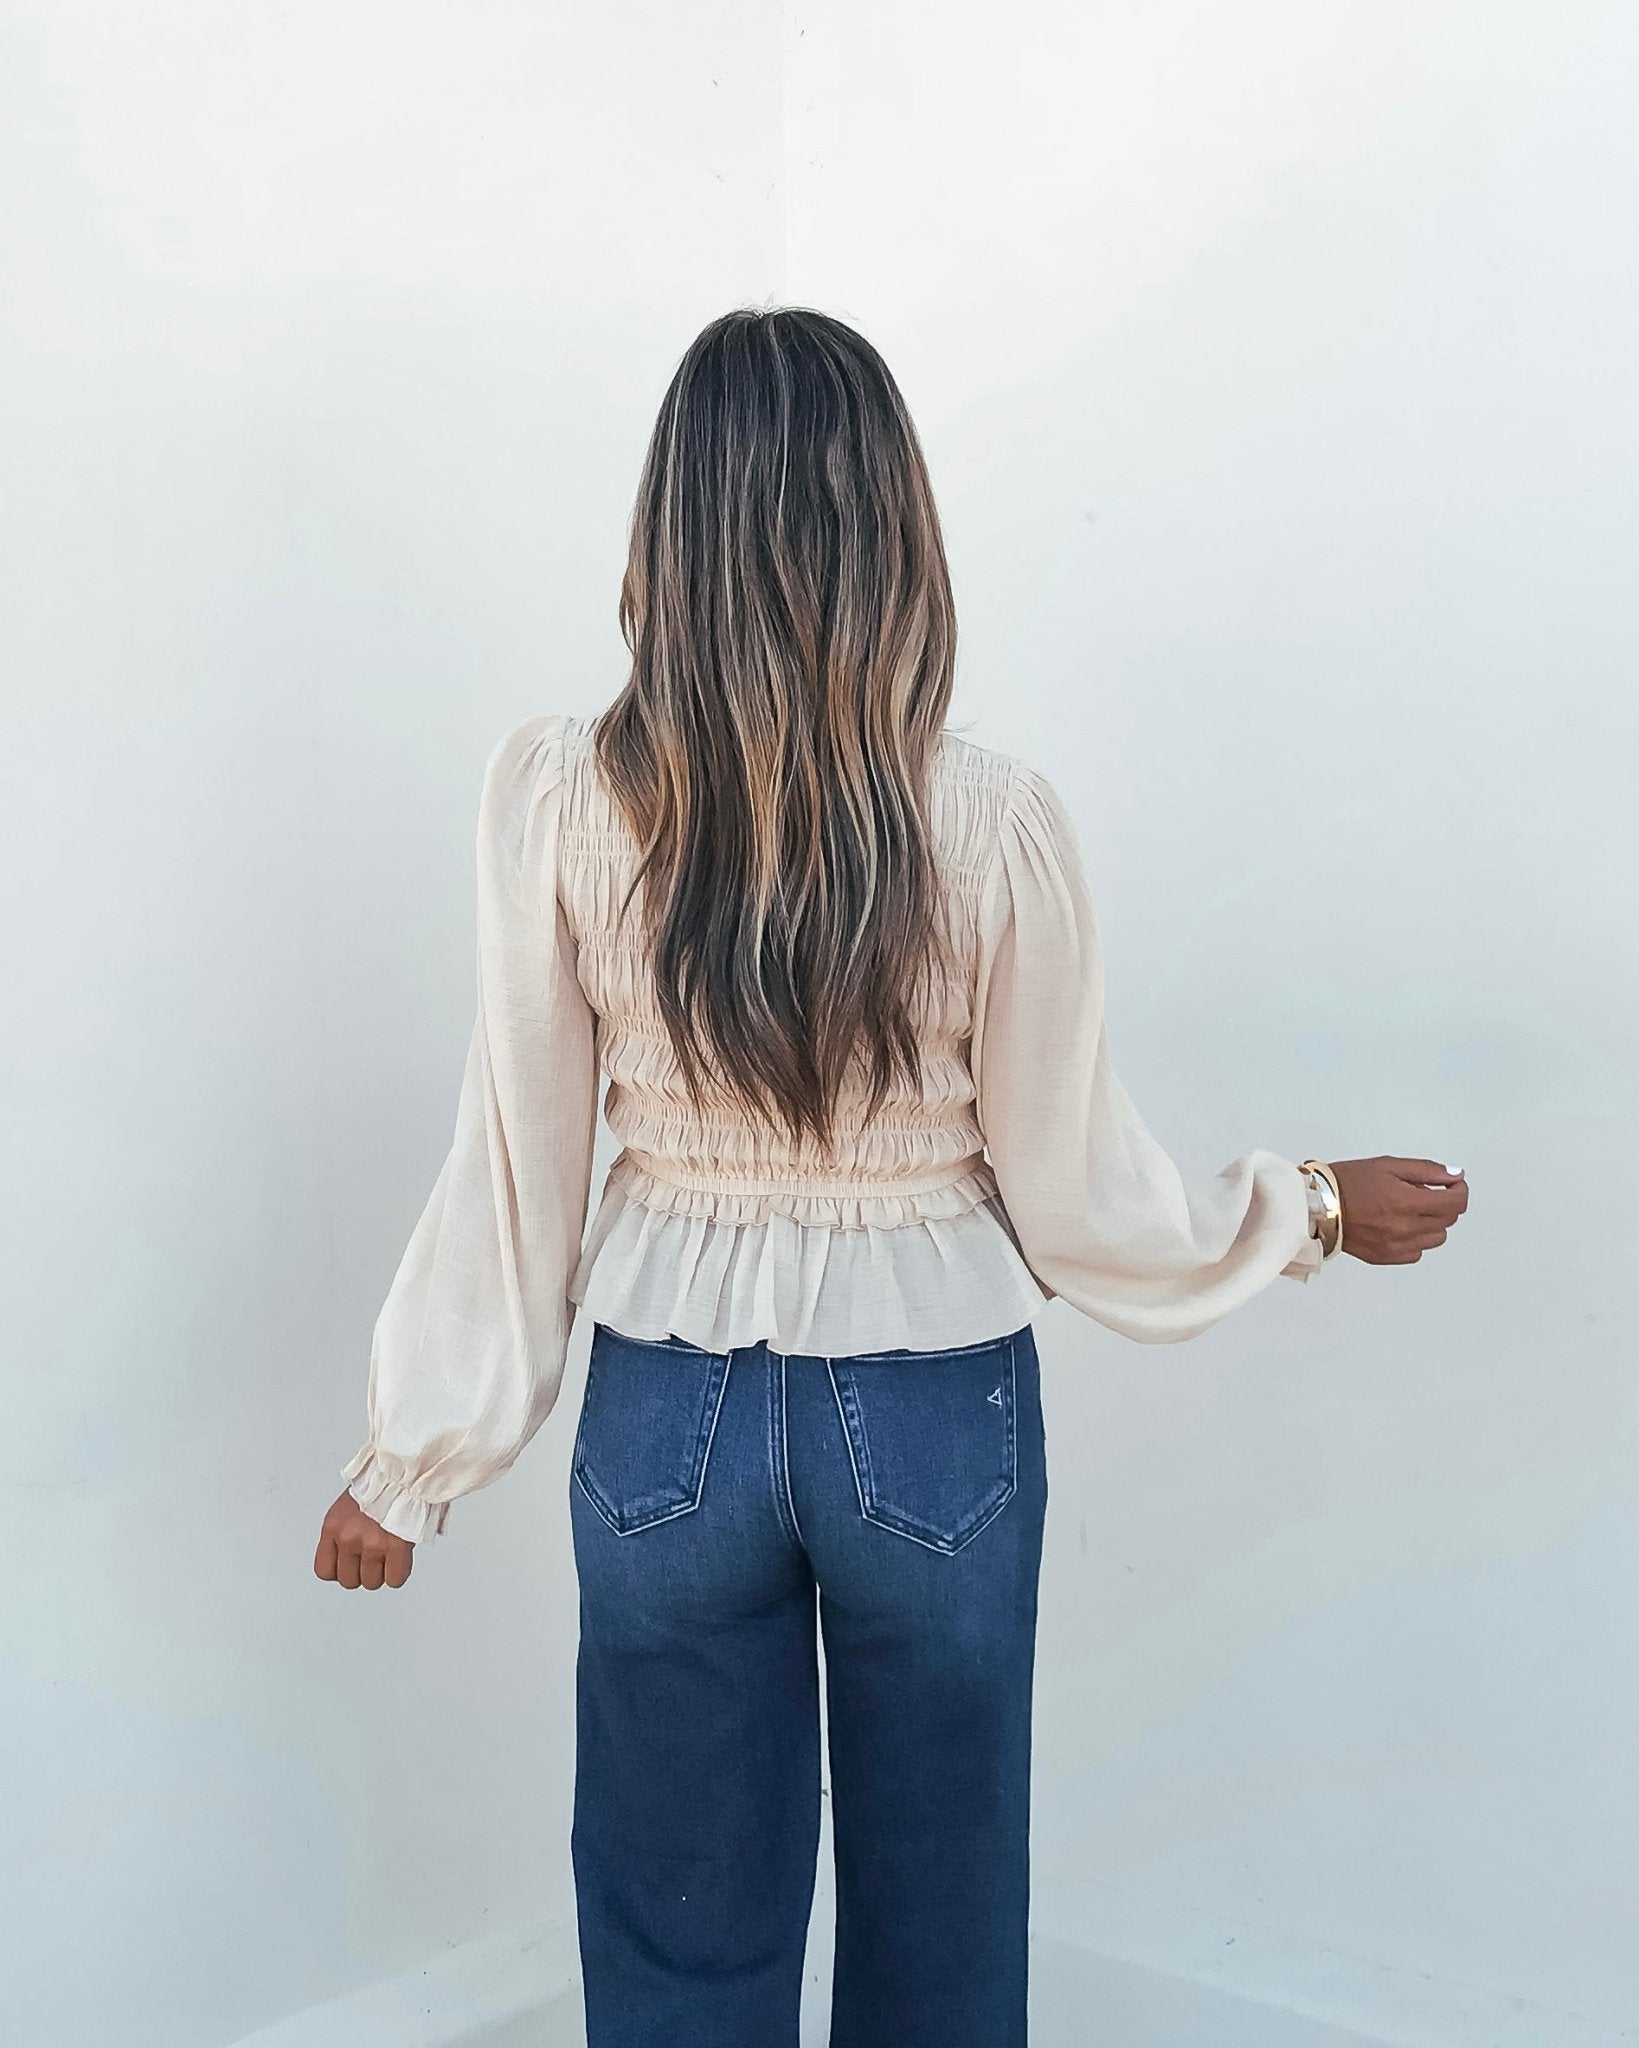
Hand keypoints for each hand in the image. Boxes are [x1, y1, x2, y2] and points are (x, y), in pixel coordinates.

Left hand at [314, 1489, 414, 1589]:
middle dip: (363, 1572)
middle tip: (375, 1555)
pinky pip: (394, 1579)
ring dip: (382, 1572)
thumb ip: (344, 1534)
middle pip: (349, 1581)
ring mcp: (371, 1544)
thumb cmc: (379, 1485)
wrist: (404, 1470)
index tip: (351, 1563)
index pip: (324, 1571)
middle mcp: (348, 1537)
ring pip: (372, 1582)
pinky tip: (401, 1557)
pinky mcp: (396, 1547)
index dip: (340, 1570)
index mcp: (332, 1527)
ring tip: (389, 1552)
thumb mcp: (347, 1508)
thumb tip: (350, 1560)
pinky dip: (399, 1573)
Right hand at [1327, 1157, 1466, 1264]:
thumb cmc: (1347, 1182)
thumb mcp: (1389, 1165)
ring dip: (1431, 1222)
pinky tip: (1398, 1225)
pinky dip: (1415, 1239)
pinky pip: (1417, 1252)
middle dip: (1445, 1203)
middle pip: (1449, 1220)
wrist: (1316, 1206)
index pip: (1456, 1203)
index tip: (1453, 1183)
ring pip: (1436, 1238)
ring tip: (1409, 1209)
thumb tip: (1454, 1176)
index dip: (1460, 1190)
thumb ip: (1426, 1171)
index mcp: (1407, 1202)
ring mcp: (1397, 1246)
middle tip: (1426, 1192)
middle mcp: (1405, 1228)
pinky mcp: (1387, 1257)